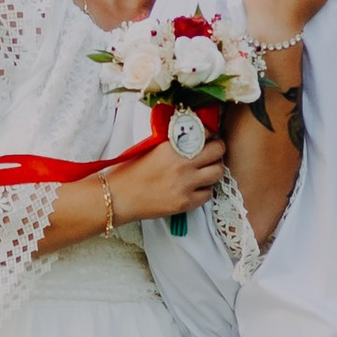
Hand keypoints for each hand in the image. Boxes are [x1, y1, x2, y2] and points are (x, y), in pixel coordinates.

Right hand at [110, 132, 227, 223]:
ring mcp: (186, 184)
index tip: (207, 138)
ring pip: (218, 172)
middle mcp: (183, 163)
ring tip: (204, 171)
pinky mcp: (185, 202)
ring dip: (213, 170)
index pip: (205, 133)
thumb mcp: (152, 148)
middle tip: (211, 153)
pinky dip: (204, 190)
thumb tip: (194, 138)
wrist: (118, 197)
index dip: (209, 135)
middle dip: (217, 150)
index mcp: (172, 146)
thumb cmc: (130, 172)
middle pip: (218, 151)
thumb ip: (174, 143)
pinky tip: (194, 188)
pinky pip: (208, 194)